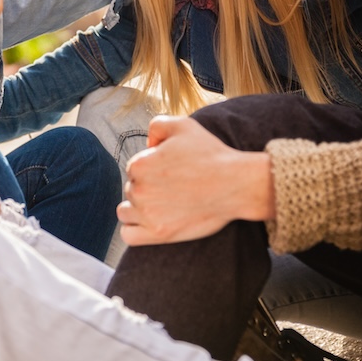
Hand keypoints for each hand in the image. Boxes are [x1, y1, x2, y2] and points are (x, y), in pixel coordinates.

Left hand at [117, 115, 273, 245]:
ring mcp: (147, 214)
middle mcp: (139, 190)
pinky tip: (151, 222)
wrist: (235, 184)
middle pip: (131, 189)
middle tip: (173, 188)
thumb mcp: (183, 125)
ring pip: (126, 212)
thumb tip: (148, 144)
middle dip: (148, 188)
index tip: (171, 172)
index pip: (134, 168)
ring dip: (139, 209)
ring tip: (162, 205)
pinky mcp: (158, 234)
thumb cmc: (211, 154)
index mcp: (140, 164)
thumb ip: (157, 125)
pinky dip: (135, 230)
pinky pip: (129, 235)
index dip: (152, 168)